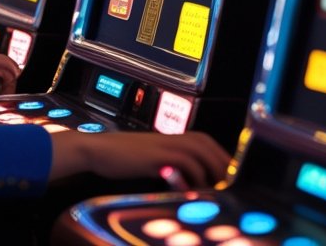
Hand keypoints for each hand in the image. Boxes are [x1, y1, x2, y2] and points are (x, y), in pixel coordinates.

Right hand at [50, 131, 229, 187]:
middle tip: (230, 180)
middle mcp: (168, 138)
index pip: (202, 140)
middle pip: (205, 141)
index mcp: (167, 138)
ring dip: (213, 167)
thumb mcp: (147, 160)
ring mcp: (162, 144)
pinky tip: (193, 188)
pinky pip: (183, 161)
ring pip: (199, 149)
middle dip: (222, 160)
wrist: (95, 150)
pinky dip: (194, 174)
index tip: (228, 172)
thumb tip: (184, 181)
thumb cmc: (118, 158)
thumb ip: (166, 165)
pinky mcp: (155, 155)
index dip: (219, 154)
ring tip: (218, 185)